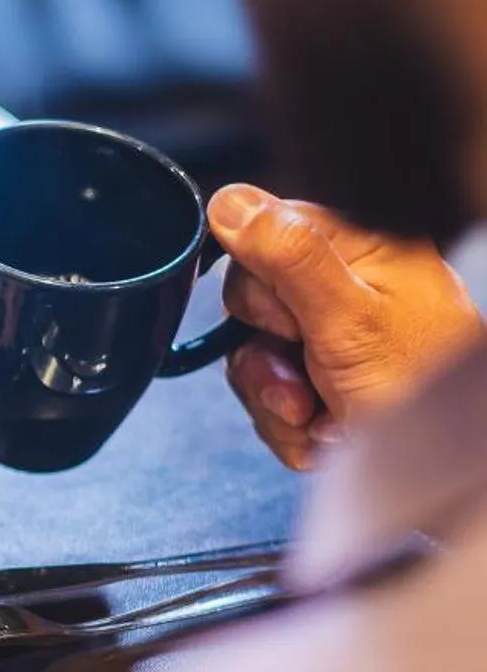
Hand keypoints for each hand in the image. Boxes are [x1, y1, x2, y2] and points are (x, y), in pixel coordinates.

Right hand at [207, 185, 484, 469]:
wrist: (442, 469)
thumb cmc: (419, 389)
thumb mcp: (348, 318)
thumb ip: (288, 255)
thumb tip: (229, 203)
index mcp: (363, 249)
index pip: (264, 233)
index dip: (259, 286)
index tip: (287, 324)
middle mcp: (346, 286)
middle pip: (251, 302)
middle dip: (266, 355)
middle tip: (306, 380)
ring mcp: (334, 337)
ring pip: (256, 356)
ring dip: (277, 399)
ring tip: (318, 418)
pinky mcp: (325, 383)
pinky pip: (273, 396)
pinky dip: (290, 425)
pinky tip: (324, 434)